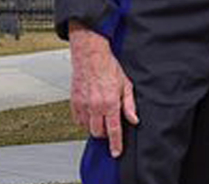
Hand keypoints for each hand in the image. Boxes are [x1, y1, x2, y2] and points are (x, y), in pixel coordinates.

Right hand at [69, 23, 137, 156]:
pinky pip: (77, 120)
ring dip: (94, 126)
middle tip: (109, 125)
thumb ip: (129, 105)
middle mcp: (95, 106)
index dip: (115, 144)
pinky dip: (84, 120)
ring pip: (87, 128)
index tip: (116, 152)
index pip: (113, 130)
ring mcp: (83, 105)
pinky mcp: (74, 102)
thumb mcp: (126, 85)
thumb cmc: (108, 67)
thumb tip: (134, 119)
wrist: (90, 56)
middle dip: (104, 133)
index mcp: (110, 103)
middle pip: (98, 132)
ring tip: (100, 116)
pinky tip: (90, 112)